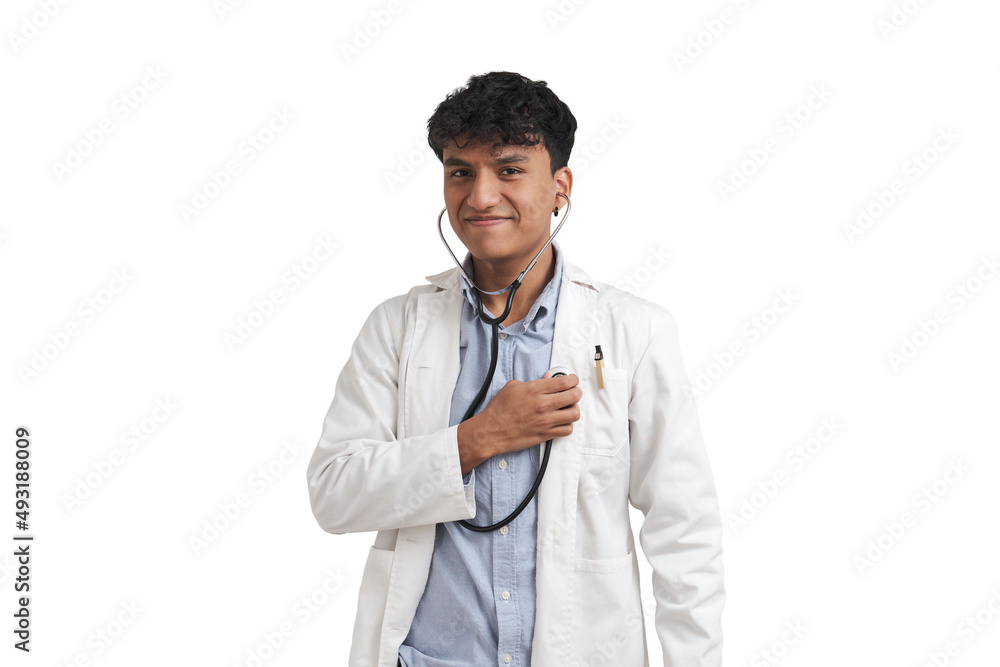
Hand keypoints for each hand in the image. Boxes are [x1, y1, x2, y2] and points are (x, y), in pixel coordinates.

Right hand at [458, 372, 581, 473]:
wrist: (491, 431)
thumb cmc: (499, 409)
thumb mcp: (513, 387)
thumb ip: (533, 381)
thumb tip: (548, 378)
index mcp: (535, 390)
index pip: (565, 382)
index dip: (573, 379)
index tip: (573, 380)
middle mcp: (543, 405)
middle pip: (574, 396)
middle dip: (577, 392)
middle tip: (573, 392)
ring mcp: (546, 421)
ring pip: (574, 414)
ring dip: (574, 409)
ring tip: (568, 408)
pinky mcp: (545, 434)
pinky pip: (567, 430)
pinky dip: (568, 425)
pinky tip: (561, 421)